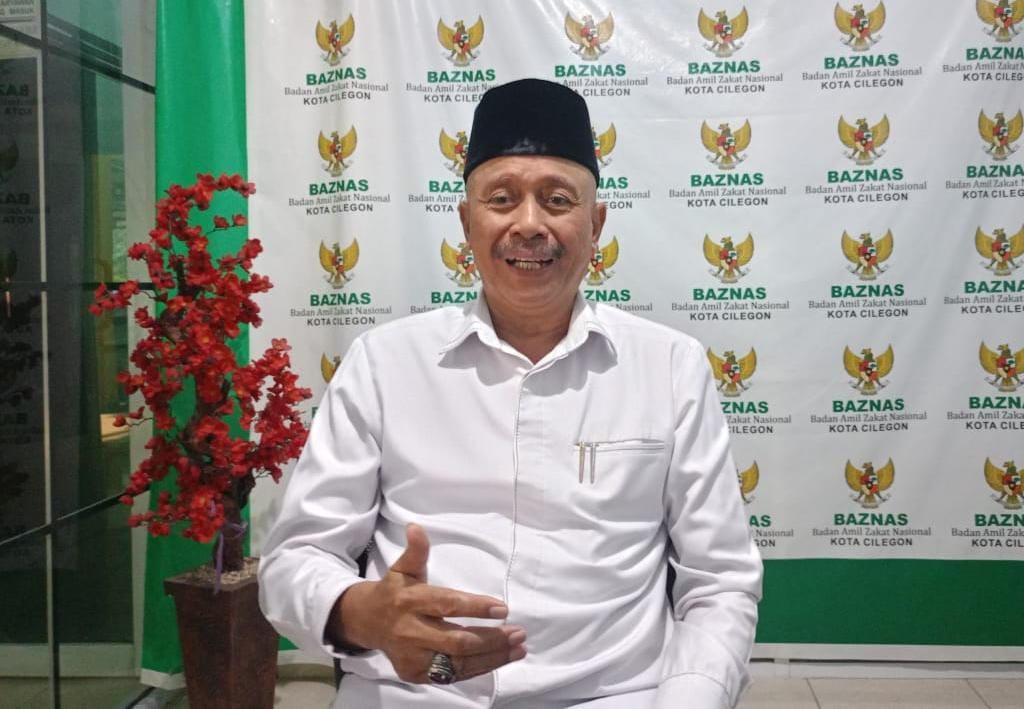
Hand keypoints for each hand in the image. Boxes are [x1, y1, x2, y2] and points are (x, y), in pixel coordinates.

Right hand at [329, 523, 526, 682]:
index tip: (503, 608)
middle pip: (456, 641)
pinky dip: (479, 668)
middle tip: (518, 632)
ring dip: (492, 657)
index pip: (447, 605)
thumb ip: (416, 551)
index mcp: (409, 601)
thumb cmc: (394, 591)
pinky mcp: (415, 675)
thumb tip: (415, 527)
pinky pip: (452, 675)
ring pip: (458, 663)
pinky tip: (501, 659)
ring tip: (519, 647)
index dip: (476, 607)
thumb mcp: (402, 568)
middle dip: (491, 639)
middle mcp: (410, 631)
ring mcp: (412, 657)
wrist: (366, 622)